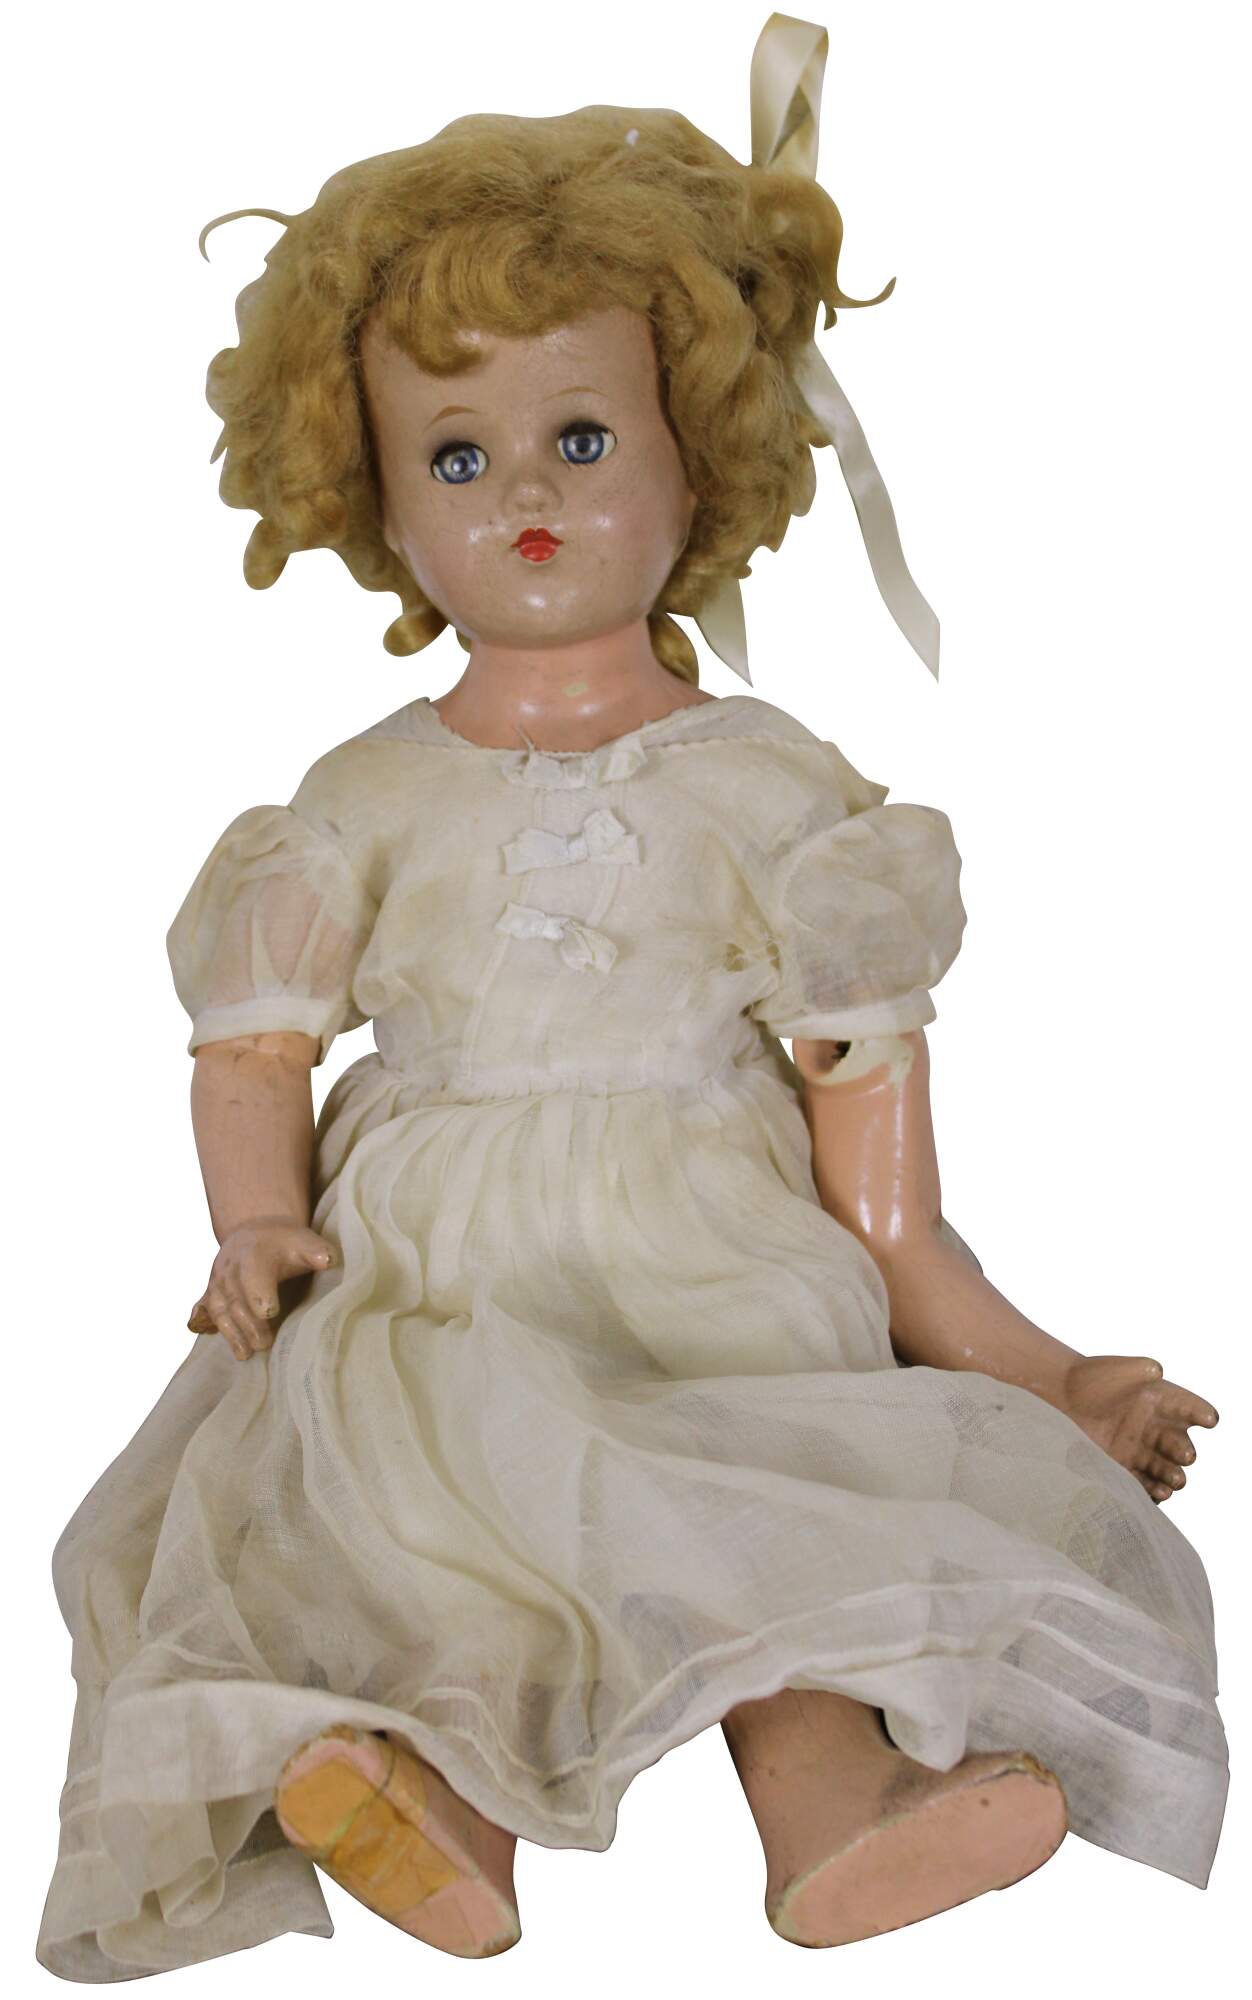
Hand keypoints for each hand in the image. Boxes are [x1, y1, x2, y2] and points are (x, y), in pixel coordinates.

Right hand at [188, 1216, 336, 1360]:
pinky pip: (206, 1311)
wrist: (256, 1232)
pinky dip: (210, 1327)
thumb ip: (316, 1251)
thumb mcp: (304, 1241)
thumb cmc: (284, 1243)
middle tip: (264, 1344)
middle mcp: (230, 1268)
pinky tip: (218, 1341)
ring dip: (230, 1333)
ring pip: (219, 1309)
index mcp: (254, 1253)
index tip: (270, 1312)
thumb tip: (327, 1260)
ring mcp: (217, 1280)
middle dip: (248, 1323)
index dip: (259, 1294)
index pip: (253, 1275)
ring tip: (245, 1354)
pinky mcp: (211, 1292)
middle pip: (236, 1299)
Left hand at [1062, 1354, 1218, 1502]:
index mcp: (1164, 1404)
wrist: (1062, 1397)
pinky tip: (1156, 1494)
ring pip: (1167, 1471)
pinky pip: (1143, 1485)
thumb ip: (1138, 1368)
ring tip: (1172, 1482)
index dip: (1202, 1413)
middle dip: (1185, 1453)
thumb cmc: (1093, 1378)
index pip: (1190, 1408)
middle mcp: (1158, 1431)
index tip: (1209, 1420)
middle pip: (1181, 1447)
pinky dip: (1152, 1492)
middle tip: (1184, 1455)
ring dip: (1173, 1478)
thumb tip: (1156, 1370)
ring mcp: (1143, 1452)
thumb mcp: (1117, 1369)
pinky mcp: (1124, 1468)